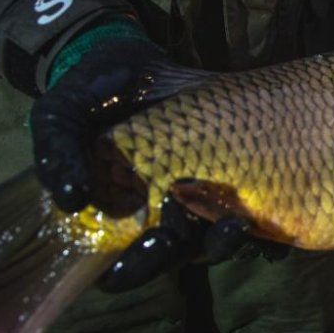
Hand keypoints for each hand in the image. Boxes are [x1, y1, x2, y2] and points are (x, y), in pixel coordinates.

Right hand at [31, 35, 265, 287]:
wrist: (128, 57)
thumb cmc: (91, 92)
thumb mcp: (61, 115)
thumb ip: (58, 154)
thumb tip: (71, 199)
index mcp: (129, 208)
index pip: (135, 253)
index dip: (136, 266)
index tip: (123, 275)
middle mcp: (169, 206)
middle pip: (185, 246)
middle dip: (195, 249)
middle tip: (208, 236)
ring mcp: (205, 188)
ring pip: (222, 229)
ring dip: (232, 237)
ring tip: (237, 225)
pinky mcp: (237, 166)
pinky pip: (259, 200)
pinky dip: (271, 218)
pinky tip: (275, 219)